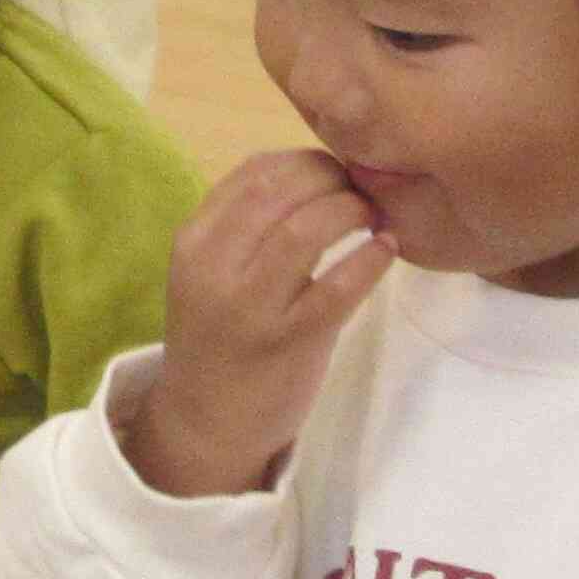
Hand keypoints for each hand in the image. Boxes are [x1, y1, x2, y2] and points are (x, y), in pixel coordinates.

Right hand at [124, 151, 397, 498]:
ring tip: (372, 215)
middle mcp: (215, 267)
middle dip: (331, 178)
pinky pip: (340, 286)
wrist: (208, 418)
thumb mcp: (209, 273)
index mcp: (193, 242)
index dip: (302, 160)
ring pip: (307, 230)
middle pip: (280, 191)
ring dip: (351, 210)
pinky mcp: (291, 339)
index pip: (251, 174)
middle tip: (361, 187)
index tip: (332, 169)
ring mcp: (252, 305)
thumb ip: (243, 227)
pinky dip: (370, 258)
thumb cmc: (219, 336)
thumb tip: (308, 174)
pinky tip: (385, 248)